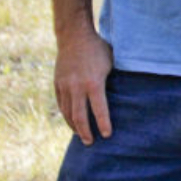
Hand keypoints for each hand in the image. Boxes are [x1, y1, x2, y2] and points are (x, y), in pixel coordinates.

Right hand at [54, 29, 112, 144]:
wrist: (74, 37)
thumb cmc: (98, 49)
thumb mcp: (111, 63)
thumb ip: (112, 80)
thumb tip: (123, 95)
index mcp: (93, 82)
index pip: (99, 109)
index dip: (103, 123)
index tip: (107, 135)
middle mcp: (77, 87)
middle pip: (79, 116)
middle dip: (86, 132)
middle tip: (91, 143)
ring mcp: (65, 86)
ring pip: (67, 113)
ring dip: (74, 126)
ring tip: (81, 136)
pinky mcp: (57, 84)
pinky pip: (61, 105)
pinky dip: (66, 115)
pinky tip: (72, 122)